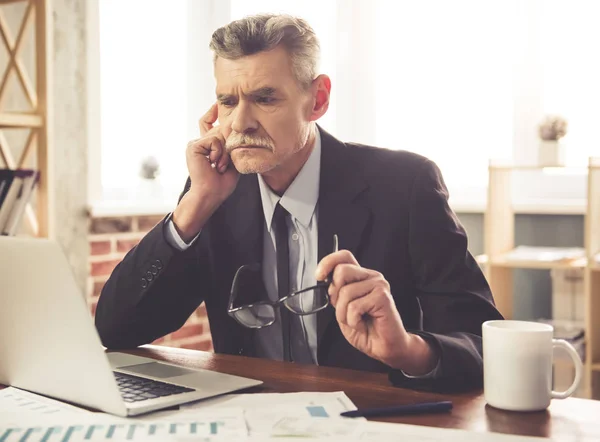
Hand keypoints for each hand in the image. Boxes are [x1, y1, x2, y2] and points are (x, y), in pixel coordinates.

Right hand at [173, 104, 238, 240]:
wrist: (212, 193)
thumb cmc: (222, 181)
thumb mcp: (231, 158)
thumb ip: (230, 143)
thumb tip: (231, 125)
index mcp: (208, 146)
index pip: (209, 123)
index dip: (213, 113)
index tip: (217, 103)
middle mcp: (200, 143)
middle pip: (220, 129)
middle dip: (228, 145)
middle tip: (223, 165)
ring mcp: (195, 144)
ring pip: (218, 136)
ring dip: (224, 153)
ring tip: (218, 166)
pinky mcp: (193, 146)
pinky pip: (213, 140)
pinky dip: (218, 152)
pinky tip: (213, 163)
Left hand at [315, 250, 437, 374]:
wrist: (385, 348)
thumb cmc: (366, 329)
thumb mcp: (343, 308)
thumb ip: (336, 292)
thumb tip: (324, 279)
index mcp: (361, 277)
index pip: (344, 256)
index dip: (328, 262)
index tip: (319, 276)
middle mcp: (371, 277)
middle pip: (341, 271)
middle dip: (336, 296)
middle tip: (346, 310)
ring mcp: (379, 285)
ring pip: (345, 292)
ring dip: (344, 314)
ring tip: (356, 321)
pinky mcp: (382, 297)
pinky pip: (354, 307)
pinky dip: (354, 321)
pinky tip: (363, 324)